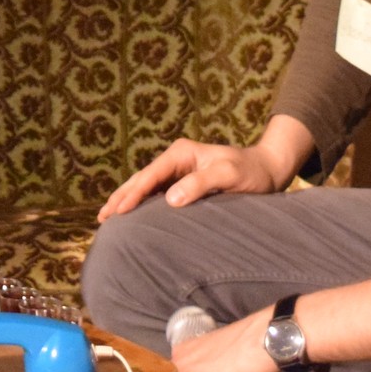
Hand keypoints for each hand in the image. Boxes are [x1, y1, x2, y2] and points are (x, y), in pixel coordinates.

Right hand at [97, 138, 284, 221]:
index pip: (150, 176)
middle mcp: (176, 160)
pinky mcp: (183, 183)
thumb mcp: (229, 174)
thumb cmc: (252, 172)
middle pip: (140, 179)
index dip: (132, 194)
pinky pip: (156, 194)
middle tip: (102, 219)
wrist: (268, 169)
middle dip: (120, 198)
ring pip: (145, 187)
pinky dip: (141, 205)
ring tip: (108, 218)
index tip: (118, 212)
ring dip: (126, 201)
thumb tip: (171, 198)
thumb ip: (201, 183)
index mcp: (181, 153)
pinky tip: (132, 218)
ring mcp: (178, 171)